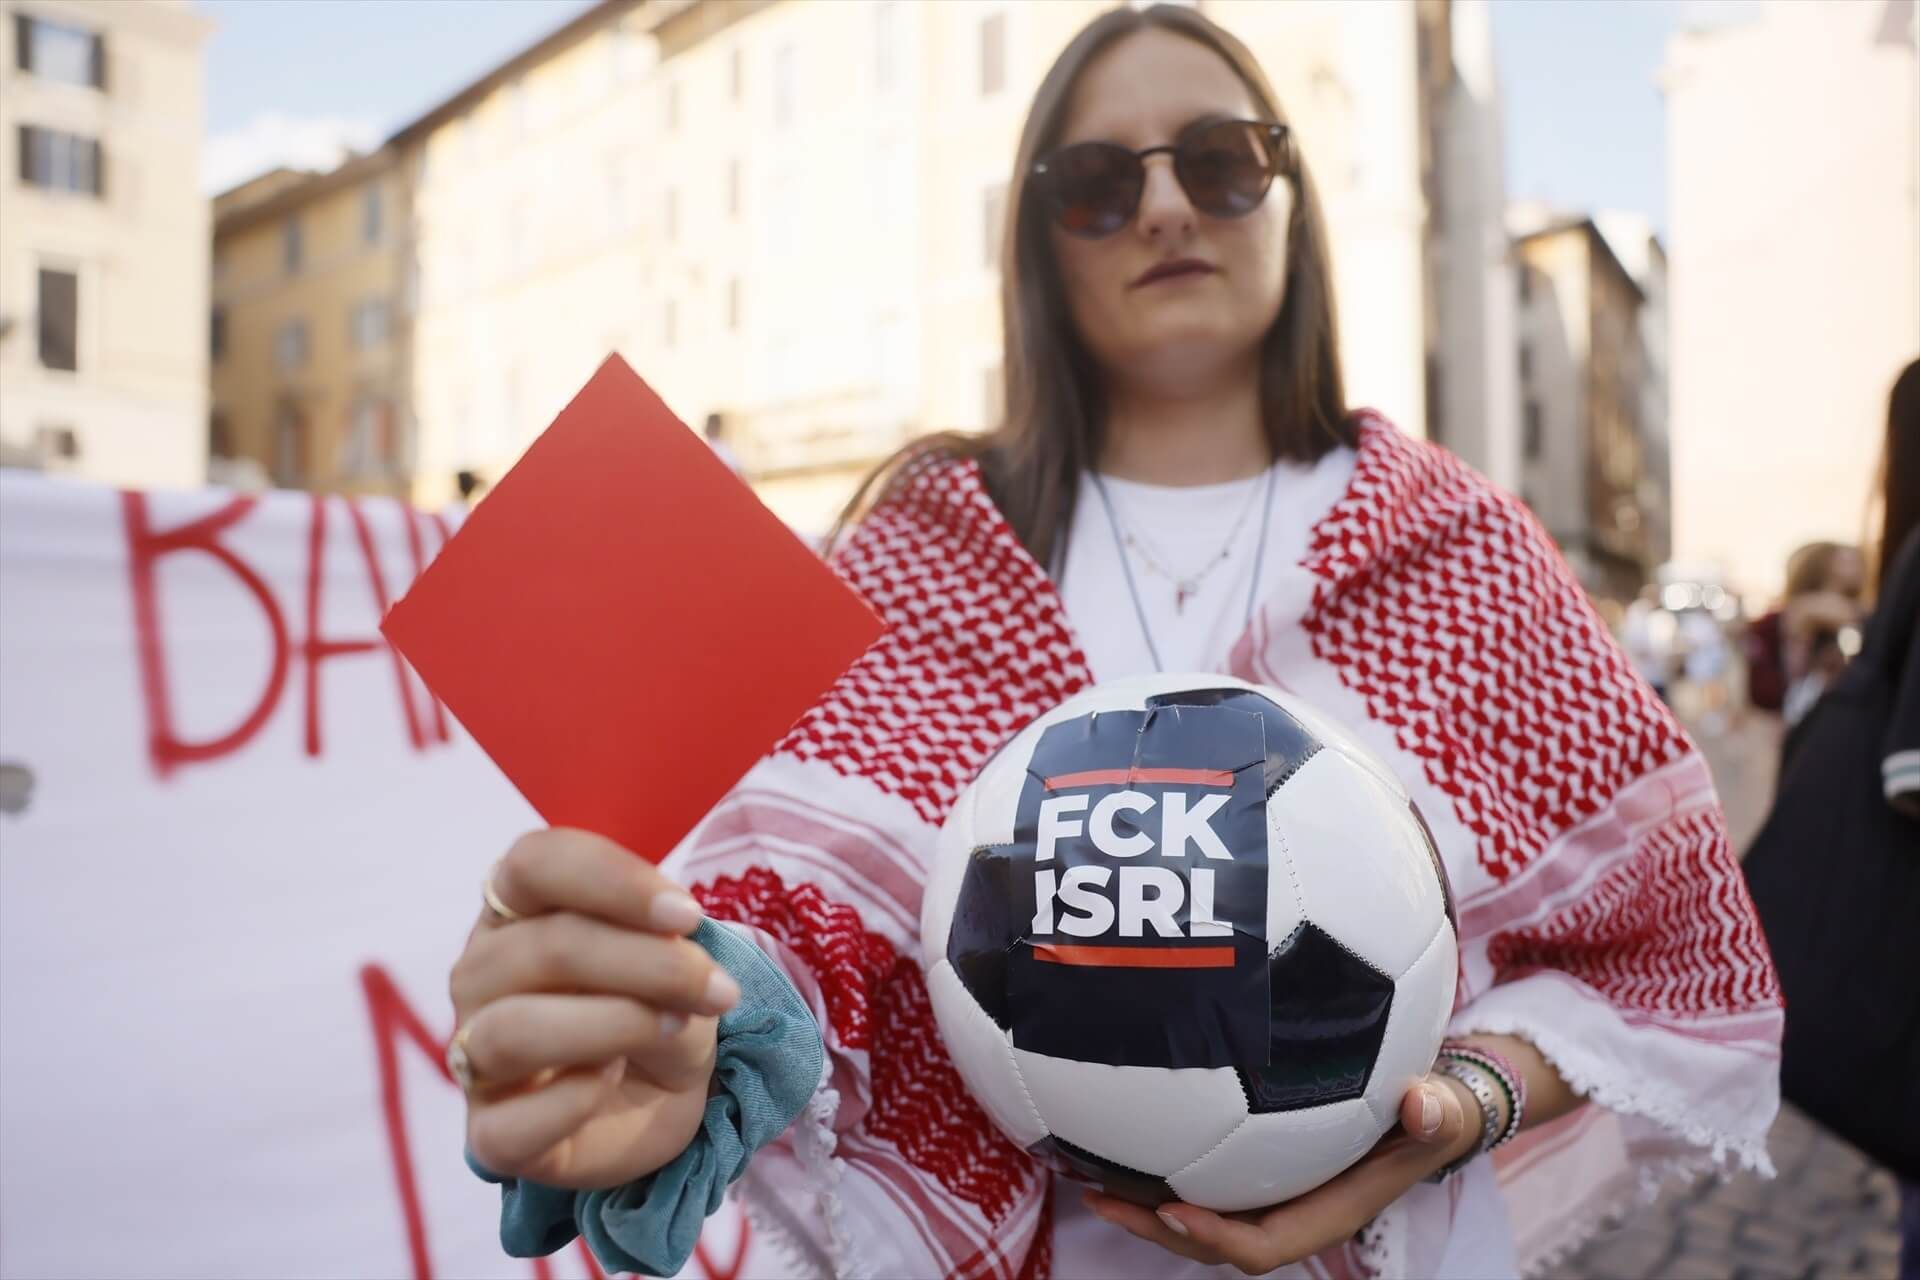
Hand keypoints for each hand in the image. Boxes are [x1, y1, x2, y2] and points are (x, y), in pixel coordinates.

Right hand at [448, 829, 741, 1189]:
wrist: (661, 1099)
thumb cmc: (656, 1008)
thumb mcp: (677, 965)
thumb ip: (663, 948)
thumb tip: (668, 950)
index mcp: (517, 909)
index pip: (533, 863)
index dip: (613, 880)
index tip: (689, 915)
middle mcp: (482, 974)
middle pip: (545, 946)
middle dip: (649, 964)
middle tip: (718, 989)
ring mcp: (474, 1055)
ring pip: (515, 1029)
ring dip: (617, 1024)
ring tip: (678, 1029)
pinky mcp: (487, 1134)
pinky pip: (507, 1125)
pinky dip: (571, 1102)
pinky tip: (611, 1085)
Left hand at [1084, 1076, 1480, 1274]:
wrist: (1428, 1109)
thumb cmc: (1432, 1113)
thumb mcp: (1442, 1111)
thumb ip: (1435, 1112)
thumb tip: (1421, 1103)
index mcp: (1328, 1212)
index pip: (1266, 1244)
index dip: (1218, 1237)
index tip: (1174, 1208)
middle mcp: (1291, 1210)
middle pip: (1214, 1239)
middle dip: (1156, 1227)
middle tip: (1100, 1197)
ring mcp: (1269, 1191)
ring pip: (1200, 1213)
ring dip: (1145, 1203)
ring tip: (1088, 1178)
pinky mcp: (1255, 1167)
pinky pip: (1204, 1179)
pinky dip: (1160, 1168)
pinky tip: (1117, 1137)